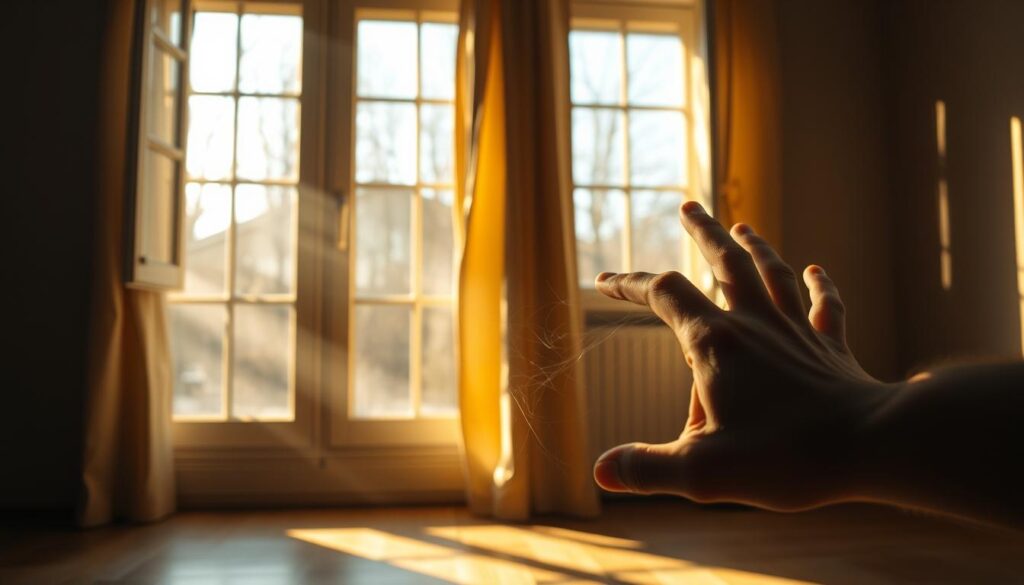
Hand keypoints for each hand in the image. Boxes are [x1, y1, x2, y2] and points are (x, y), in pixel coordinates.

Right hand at [592, 201, 891, 510]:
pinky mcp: (832, 350)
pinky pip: (824, 307)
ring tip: (742, 226)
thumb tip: (601, 472)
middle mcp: (755, 324)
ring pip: (772, 274)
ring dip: (755, 248)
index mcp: (715, 344)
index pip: (663, 294)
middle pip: (725, 262)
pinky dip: (819, 286)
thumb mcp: (702, 473)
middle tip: (688, 206)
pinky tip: (816, 271)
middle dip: (703, 233)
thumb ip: (647, 469)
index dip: (630, 284)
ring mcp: (796, 333)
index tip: (603, 281)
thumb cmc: (786, 458)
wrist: (874, 446)